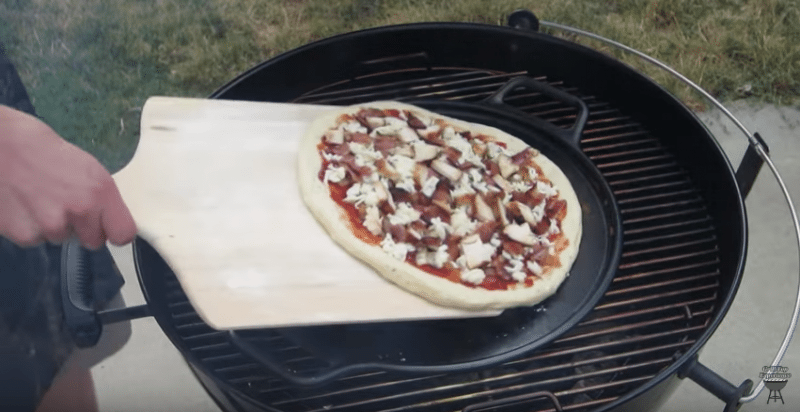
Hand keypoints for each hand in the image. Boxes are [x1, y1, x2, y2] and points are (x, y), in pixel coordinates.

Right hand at [0, 105, 136, 248]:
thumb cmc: (44, 151)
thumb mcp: (86, 168)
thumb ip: (100, 197)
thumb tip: (108, 219)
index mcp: (100, 192)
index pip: (124, 234)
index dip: (115, 232)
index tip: (108, 228)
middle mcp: (80, 211)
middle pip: (93, 242)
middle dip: (83, 229)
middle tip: (66, 206)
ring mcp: (50, 225)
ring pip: (62, 239)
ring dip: (53, 226)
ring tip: (39, 199)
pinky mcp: (24, 235)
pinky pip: (36, 240)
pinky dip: (30, 227)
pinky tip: (22, 205)